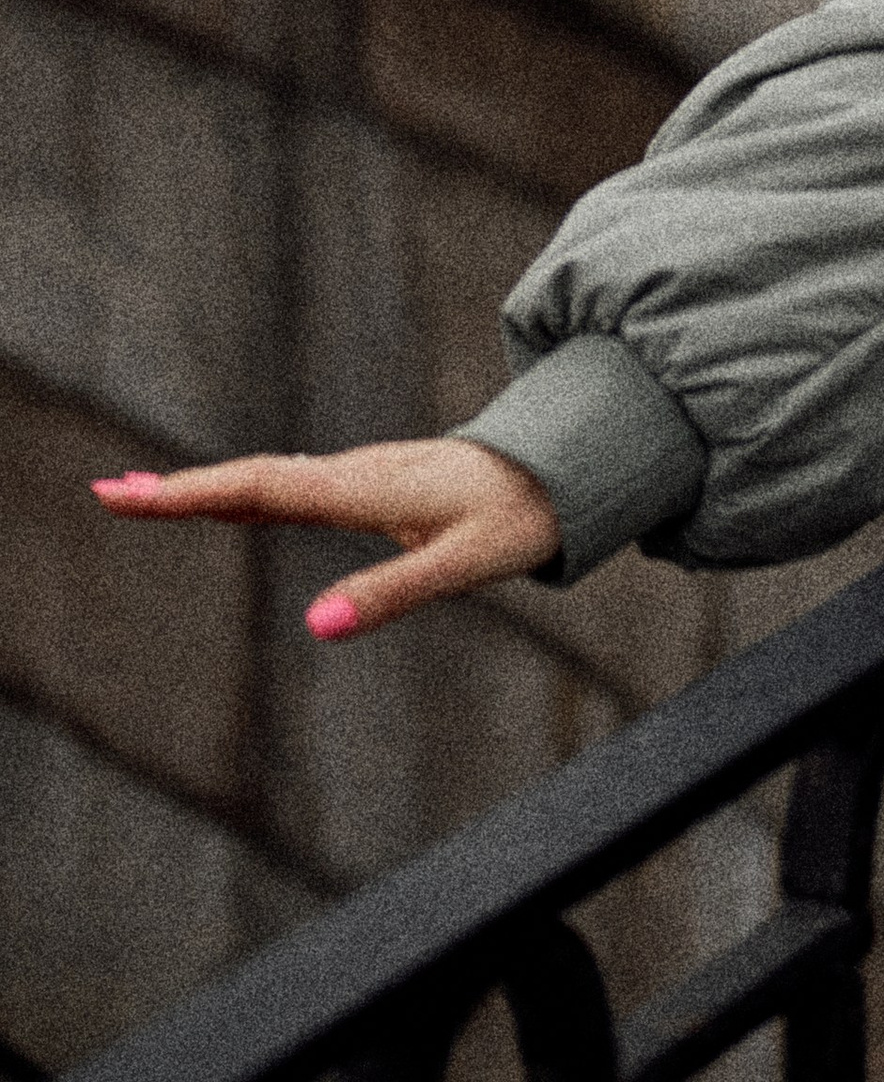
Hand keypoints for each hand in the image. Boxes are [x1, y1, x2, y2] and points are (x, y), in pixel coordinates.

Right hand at [91, 438, 560, 638]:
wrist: (561, 470)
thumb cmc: (514, 517)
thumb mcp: (461, 564)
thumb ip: (391, 594)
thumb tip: (316, 626)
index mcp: (362, 487)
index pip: (261, 489)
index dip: (193, 494)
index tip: (130, 494)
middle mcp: (352, 474)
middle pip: (250, 480)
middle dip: (180, 491)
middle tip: (108, 495)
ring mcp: (358, 477)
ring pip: (268, 480)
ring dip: (206, 488)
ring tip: (143, 497)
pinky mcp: (369, 486)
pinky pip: (293, 486)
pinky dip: (245, 492)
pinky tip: (225, 504)